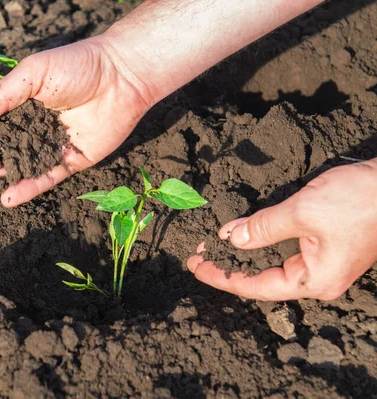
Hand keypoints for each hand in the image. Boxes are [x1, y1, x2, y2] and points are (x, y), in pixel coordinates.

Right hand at [0, 36, 153, 206]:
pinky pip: (45, 179)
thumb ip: (0, 96)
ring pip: (16, 169)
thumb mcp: (32, 75)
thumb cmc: (76, 66)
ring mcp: (49, 147)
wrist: (121, 77)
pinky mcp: (70, 162)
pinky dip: (26, 189)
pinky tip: (6, 198)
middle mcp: (31, 128)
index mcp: (18, 105)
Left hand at [187, 159, 376, 300]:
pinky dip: (261, 242)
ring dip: (242, 254)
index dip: (221, 277)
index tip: (195, 266)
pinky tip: (242, 234)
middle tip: (197, 255)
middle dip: (228, 266)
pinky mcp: (325, 246)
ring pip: (272, 264)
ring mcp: (323, 264)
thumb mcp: (301, 212)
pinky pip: (284, 250)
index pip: (255, 287)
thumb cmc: (358, 200)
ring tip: (212, 247)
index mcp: (313, 281)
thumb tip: (231, 238)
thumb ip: (262, 228)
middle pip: (261, 279)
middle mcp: (317, 279)